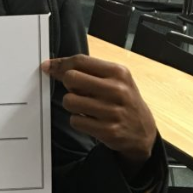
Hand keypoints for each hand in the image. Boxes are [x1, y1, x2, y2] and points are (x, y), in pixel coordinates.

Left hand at [41, 55, 156, 167]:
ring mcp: (113, 111)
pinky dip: (77, 120)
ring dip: (72, 104)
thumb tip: (51, 66)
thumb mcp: (115, 79)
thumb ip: (87, 70)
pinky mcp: (108, 131)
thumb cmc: (123, 100)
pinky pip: (75, 121)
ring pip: (69, 101)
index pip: (80, 61)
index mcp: (118, 72)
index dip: (60, 64)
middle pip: (71, 78)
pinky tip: (90, 119)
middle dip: (67, 84)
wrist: (143, 131)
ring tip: (85, 106)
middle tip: (76, 90)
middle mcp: (117, 90)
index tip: (49, 67)